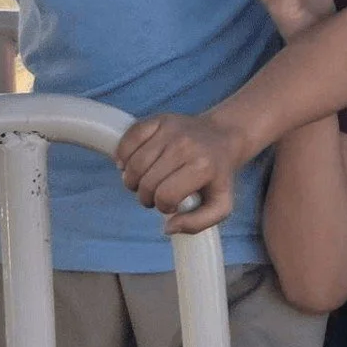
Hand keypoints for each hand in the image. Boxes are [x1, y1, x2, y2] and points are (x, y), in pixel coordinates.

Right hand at [116, 112, 243, 232]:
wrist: (223, 138)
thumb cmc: (218, 176)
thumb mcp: (221, 205)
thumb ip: (198, 224)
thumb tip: (168, 228)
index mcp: (203, 167)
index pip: (165, 195)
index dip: (163, 207)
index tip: (170, 205)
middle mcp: (186, 146)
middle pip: (147, 181)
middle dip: (145, 196)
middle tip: (153, 196)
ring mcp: (171, 130)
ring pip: (134, 163)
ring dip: (132, 180)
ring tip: (143, 183)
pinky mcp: (159, 119)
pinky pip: (129, 139)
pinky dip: (122, 155)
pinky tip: (128, 165)